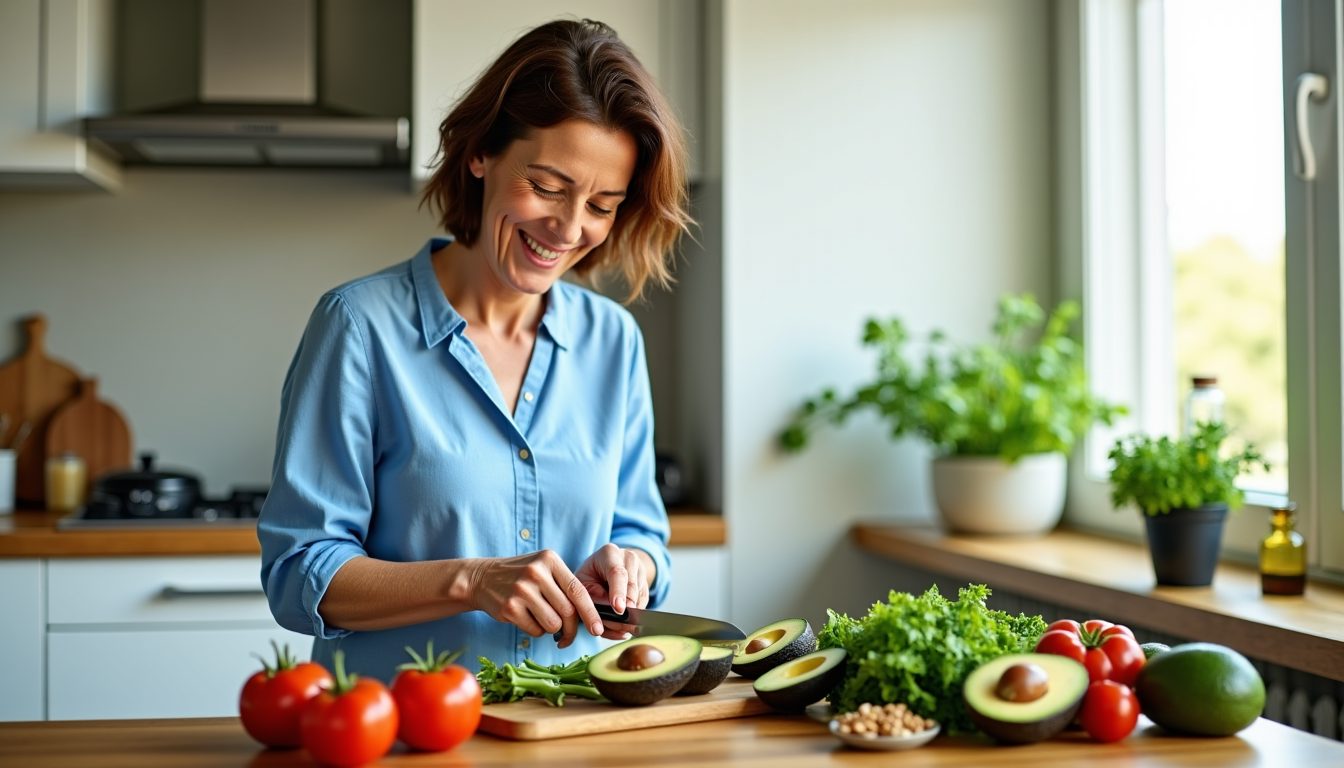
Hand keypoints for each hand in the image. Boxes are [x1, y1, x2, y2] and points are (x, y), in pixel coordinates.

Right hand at [467, 551, 603, 648]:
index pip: (578, 590)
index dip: (591, 613)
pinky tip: (526, 619)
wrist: (481, 578)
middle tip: (568, 637)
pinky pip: (535, 630)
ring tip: (541, 619)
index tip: (598, 629)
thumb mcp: (543, 568)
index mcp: (550, 559)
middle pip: (568, 611)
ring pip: (553, 624)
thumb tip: (590, 617)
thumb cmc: (521, 576)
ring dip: (551, 629)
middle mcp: (536, 572)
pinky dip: (535, 631)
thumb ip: (565, 586)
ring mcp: (522, 590)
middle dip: (572, 629)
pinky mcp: (510, 607)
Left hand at [575, 544, 651, 623]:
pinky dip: (633, 618)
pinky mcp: (646, 584)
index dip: (618, 592)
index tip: (619, 609)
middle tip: (619, 627)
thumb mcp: (583, 582)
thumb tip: (612, 615)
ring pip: (639, 597)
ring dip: (629, 616)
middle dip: (626, 609)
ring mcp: (640, 570)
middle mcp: (628, 558)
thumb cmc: (589, 576)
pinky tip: (623, 628)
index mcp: (609, 553)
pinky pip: (643, 604)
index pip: (616, 572)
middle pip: (631, 587)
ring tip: (617, 630)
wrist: (603, 567)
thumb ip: (593, 596)